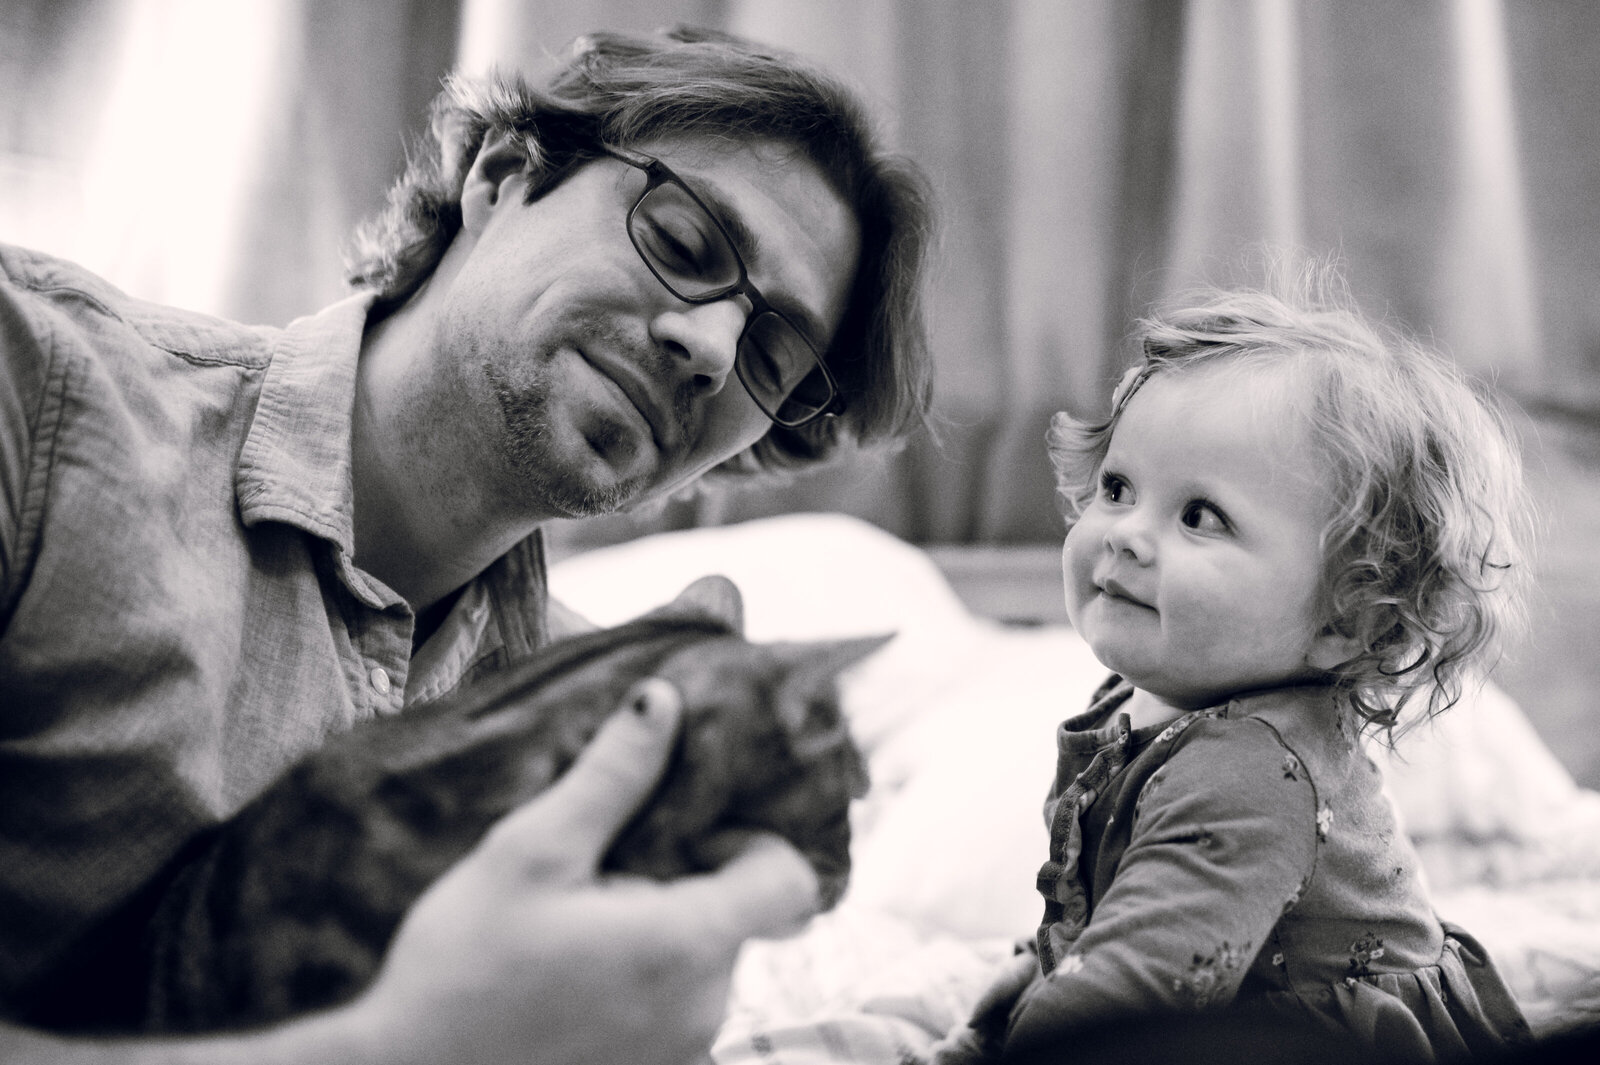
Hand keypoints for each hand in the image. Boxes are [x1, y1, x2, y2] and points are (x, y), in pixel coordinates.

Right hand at [344, 677, 822, 1064]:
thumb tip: (665, 700)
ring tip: (575, 930)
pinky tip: (573, 975)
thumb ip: (612, 775)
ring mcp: (684, 1051)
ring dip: (660, 934)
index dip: (752, 841)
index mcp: (687, 945)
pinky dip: (643, 982)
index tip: (684, 832)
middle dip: (686, 884)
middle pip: (741, 917)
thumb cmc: (462, 968)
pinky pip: (677, 1008)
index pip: (789, 881)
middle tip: (601, 876)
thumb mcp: (531, 852)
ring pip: (706, 963)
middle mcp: (705, 1009)